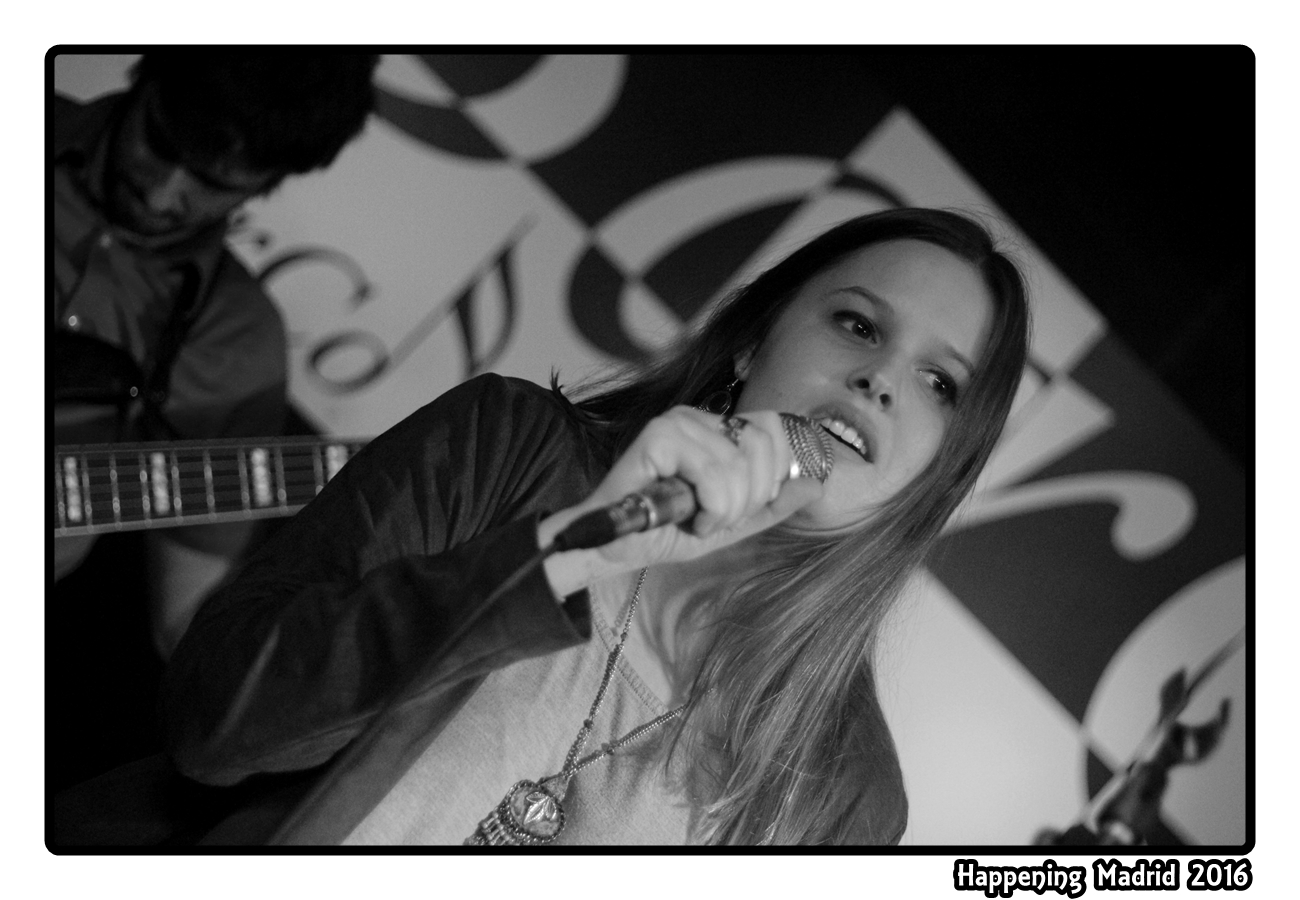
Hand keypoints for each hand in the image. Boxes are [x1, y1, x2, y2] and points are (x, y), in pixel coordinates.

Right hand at [539, 407, 824, 595]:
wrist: (613, 547)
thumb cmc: (667, 529)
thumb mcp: (732, 520)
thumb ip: (774, 502)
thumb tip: (818, 482)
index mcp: (718, 428)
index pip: (775, 431)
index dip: (770, 479)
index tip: (738, 507)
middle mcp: (700, 417)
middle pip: (764, 449)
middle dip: (747, 500)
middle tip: (714, 517)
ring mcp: (678, 422)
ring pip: (740, 470)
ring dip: (723, 512)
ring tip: (695, 518)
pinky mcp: (658, 436)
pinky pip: (713, 477)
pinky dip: (707, 510)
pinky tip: (682, 515)